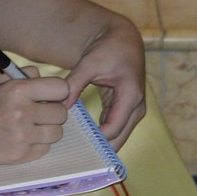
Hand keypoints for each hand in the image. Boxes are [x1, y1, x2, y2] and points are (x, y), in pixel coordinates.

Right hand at [0, 68, 70, 166]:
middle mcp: (23, 113)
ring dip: (48, 128)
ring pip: (57, 132)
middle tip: (41, 111)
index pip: (61, 88)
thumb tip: (41, 76)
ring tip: (33, 125)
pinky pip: (45, 148)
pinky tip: (25, 138)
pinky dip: (39, 143)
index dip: (58, 90)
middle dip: (53, 110)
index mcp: (18, 90)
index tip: (51, 94)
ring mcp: (22, 137)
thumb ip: (22, 75)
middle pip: (61, 112)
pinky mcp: (21, 155)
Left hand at [62, 16, 146, 149]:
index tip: (73, 145)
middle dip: (98, 148)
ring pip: (118, 137)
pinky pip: (114, 128)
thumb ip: (74, 84)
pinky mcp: (126, 110)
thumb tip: (60, 107)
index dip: (95, 140)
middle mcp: (136, 106)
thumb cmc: (108, 49)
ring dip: (99, 143)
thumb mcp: (89, 63)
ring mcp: (133, 110)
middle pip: (118, 139)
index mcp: (130, 95)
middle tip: (73, 155)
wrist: (123, 40)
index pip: (113, 129)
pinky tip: (82, 137)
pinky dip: (101, 134)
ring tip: (76, 149)